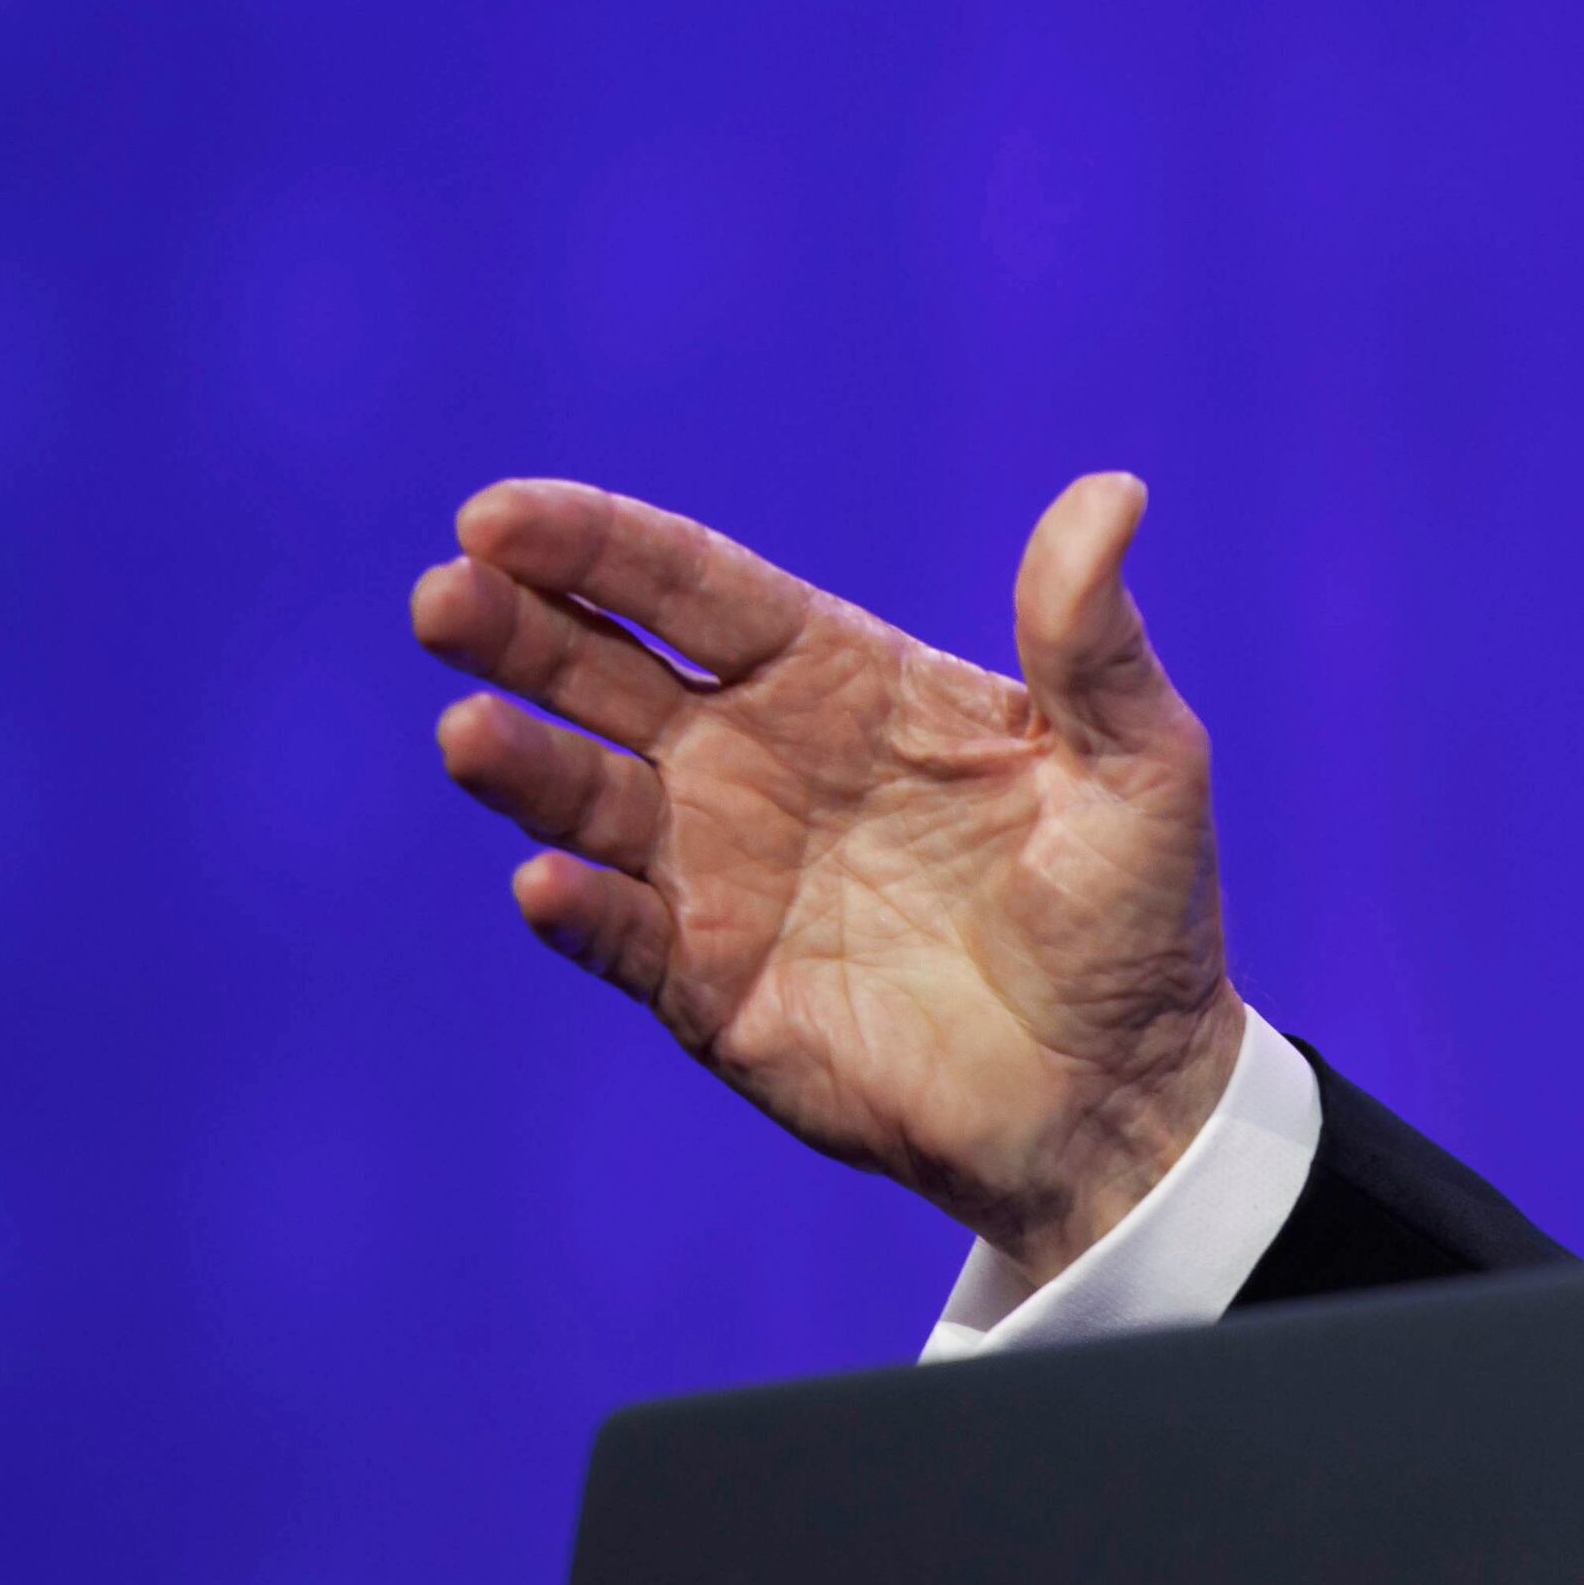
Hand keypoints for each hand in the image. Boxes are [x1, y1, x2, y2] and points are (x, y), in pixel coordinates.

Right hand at [413, 471, 1248, 1277]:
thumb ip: (1094, 637)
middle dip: (518, 631)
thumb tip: (1113, 494)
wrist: (1125, 1090)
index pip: (696, 590)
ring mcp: (722, 875)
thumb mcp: (1139, 761)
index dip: (600, 547)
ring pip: (587, 800)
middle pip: (605, 675)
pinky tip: (549, 882)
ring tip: (467, 732)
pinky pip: (624, 939)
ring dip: (522, 766)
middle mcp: (756, 762)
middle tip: (444, 596)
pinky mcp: (712, 988)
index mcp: (843, 679)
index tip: (500, 513)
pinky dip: (582, 912)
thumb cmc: (1135, 912)